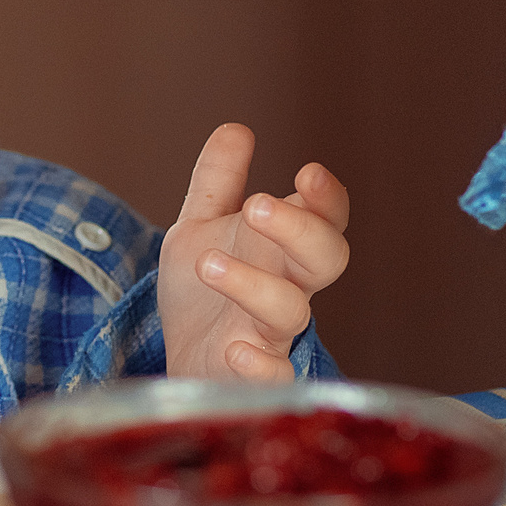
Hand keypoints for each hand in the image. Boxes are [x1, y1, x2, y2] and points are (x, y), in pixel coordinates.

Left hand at [160, 123, 350, 382]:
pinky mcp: (252, 377)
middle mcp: (289, 288)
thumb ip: (217, 182)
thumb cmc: (202, 294)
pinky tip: (235, 349)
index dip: (326, 198)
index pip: (326, 219)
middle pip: (326, 258)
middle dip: (300, 230)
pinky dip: (261, 365)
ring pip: (292, 312)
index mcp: (284, 249)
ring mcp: (271, 334)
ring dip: (255, 286)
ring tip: (208, 263)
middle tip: (258, 206)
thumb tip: (236, 127)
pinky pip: (274, 376)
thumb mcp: (200, 227)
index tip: (307, 173)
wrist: (179, 359)